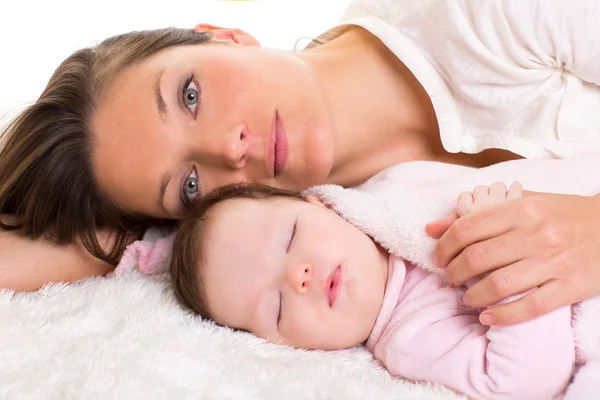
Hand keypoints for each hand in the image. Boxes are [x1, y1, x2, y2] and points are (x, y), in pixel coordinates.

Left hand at [426, 191, 599, 325]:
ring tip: (467, 298)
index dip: (444, 246)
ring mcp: (554, 262)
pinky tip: (488, 317)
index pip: (467, 228)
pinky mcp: (571, 286)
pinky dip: (503, 316)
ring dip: (473, 296)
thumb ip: (477, 213)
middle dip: (453, 272)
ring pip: (499, 285)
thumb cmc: (561, 213)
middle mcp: (536, 234)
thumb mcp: (522, 203)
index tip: (439, 257)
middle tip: (450, 278)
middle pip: (477, 258)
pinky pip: (530, 307)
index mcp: (521, 210)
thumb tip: (431, 228)